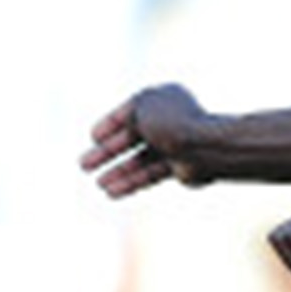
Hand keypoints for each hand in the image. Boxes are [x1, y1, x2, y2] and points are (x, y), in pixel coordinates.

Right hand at [84, 83, 213, 197]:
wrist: (207, 147)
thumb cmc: (172, 123)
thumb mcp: (140, 110)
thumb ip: (125, 119)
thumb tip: (120, 132)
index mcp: (160, 100)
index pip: (128, 113)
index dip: (108, 126)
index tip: (92, 137)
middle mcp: (168, 121)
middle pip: (131, 139)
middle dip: (106, 153)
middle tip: (83, 165)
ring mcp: (174, 145)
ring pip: (140, 160)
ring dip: (118, 172)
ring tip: (99, 184)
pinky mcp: (180, 167)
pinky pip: (151, 174)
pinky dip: (132, 182)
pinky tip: (112, 192)